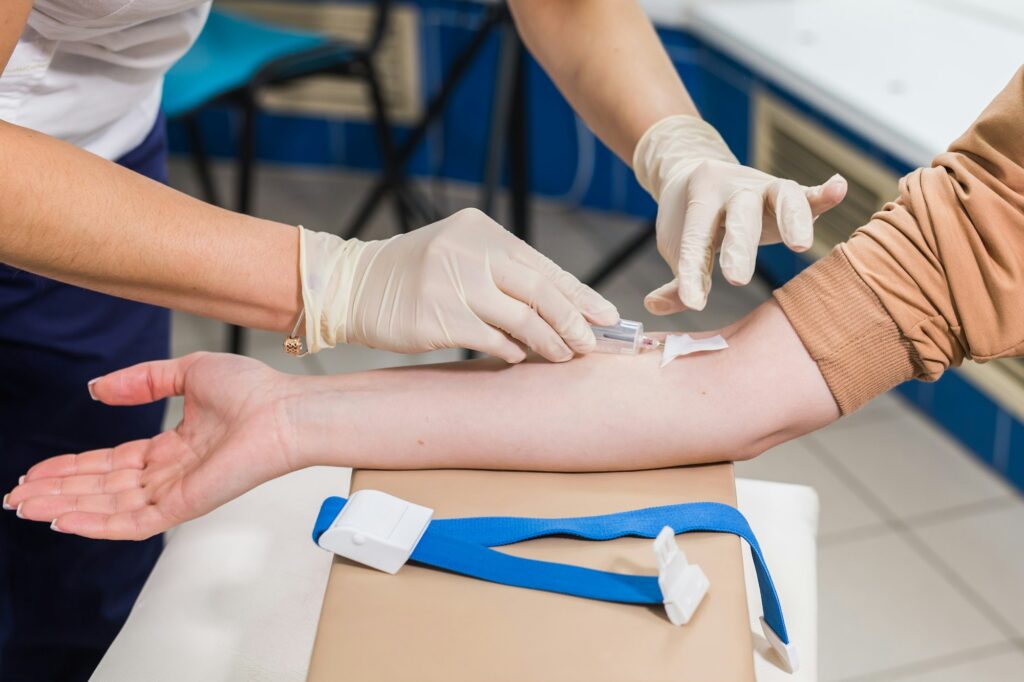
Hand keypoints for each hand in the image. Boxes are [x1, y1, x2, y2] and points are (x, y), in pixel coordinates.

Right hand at [3, 353, 300, 539]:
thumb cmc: (255, 390)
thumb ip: (141, 381)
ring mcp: (177, 492)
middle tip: (17, 496)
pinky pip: (134, 522)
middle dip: (58, 491)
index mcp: (174, 447)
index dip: (73, 468)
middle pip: (102, 489)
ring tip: (26, 506)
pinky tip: (64, 519)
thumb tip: (96, 388)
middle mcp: (172, 473)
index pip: (112, 464)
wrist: (283, 408)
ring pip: (109, 507)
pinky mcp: (185, 505)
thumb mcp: (187, 372)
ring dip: (66, 506)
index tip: (37, 470)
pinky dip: (97, 523)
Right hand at [300, 208, 618, 362]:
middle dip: (574, 321)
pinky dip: (513, 350)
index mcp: (483, 231)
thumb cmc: (417, 275)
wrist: (356, 286)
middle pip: (541, 291)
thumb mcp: (461, 255)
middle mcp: (470, 252)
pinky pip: (492, 340)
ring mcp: (453, 284)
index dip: (580, 295)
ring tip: (564, 355)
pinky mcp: (438, 318)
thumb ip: (505, 273)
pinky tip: (522, 356)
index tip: (607, 317)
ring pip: (522, 319)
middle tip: (592, 344)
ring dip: (549, 342)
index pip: (545, 266)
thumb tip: (563, 309)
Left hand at [633, 115, 847, 312]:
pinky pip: (806, 192)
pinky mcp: (786, 193)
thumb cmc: (688, 219)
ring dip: (792, 219)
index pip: (695, 239)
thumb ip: (676, 278)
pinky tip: (837, 189)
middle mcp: (733, 188)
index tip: (693, 303)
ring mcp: (763, 187)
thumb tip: (654, 305)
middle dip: (739, 246)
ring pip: (781, 195)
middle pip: (739, 214)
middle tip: (736, 279)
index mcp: (699, 198)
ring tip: (800, 247)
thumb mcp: (677, 245)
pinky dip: (823, 194)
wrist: (696, 171)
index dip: (692, 273)